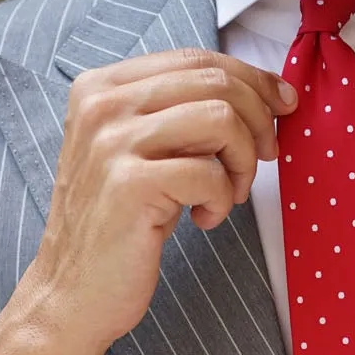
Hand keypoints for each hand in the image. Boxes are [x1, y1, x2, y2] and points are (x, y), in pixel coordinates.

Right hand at [0, 48, 296, 354]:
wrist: (71, 295)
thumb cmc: (115, 229)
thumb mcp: (139, 155)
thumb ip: (179, 117)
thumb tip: (262, 94)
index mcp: (103, 87)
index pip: (196, 59)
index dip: (252, 79)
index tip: (283, 105)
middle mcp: (102, 104)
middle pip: (214, 82)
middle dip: (258, 121)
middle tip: (262, 160)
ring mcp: (112, 142)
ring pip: (220, 118)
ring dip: (242, 162)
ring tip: (230, 195)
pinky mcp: (129, 184)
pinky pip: (210, 173)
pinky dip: (223, 201)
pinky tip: (204, 221)